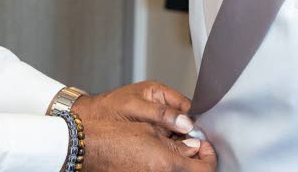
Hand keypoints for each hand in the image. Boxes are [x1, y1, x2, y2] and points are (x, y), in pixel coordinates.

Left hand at [71, 80, 196, 136]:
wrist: (88, 120)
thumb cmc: (107, 108)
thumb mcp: (134, 107)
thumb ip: (159, 113)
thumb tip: (184, 122)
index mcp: (157, 92)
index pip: (185, 105)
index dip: (193, 119)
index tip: (198, 134)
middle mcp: (158, 105)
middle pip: (182, 119)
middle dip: (186, 132)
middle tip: (189, 145)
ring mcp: (154, 119)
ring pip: (175, 131)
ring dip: (178, 140)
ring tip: (177, 148)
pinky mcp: (149, 131)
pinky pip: (165, 139)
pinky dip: (168, 145)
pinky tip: (166, 150)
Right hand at [78, 118, 216, 171]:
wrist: (88, 148)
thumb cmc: (114, 135)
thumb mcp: (150, 129)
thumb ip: (178, 140)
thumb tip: (194, 146)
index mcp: (167, 165)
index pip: (205, 169)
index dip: (209, 156)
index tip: (205, 146)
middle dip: (195, 159)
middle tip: (191, 144)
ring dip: (179, 162)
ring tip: (170, 146)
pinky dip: (164, 166)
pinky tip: (156, 155)